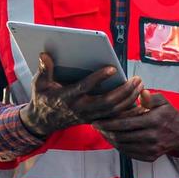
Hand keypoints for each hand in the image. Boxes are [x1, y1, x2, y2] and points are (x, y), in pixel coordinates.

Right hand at [20, 53, 143, 136]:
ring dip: (129, 98)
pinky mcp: (94, 120)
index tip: (112, 68)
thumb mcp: (39, 84)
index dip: (99, 78)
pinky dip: (127, 110)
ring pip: (113, 110)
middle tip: (136, 79)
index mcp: (67, 97)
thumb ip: (44, 70)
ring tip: (139, 84)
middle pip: (107, 102)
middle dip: (124, 91)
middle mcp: (80, 108)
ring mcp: (89, 116)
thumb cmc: (42, 98)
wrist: (42, 122)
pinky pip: (114, 117)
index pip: (85, 87)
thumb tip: (44, 55)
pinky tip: (138, 100)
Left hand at [92, 91, 178, 161]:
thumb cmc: (169, 114)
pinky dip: (119, 147)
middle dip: (106, 132)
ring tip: (102, 133)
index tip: (98, 120)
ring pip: (124, 146)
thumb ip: (151, 97)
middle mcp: (152, 137)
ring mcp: (151, 149)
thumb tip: (141, 92)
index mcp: (153, 120)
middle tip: (96, 126)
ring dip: (110, 140)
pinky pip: (130, 154)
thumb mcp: (163, 101)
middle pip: (122, 136)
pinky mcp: (150, 157)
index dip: (109, 122)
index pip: (126, 123)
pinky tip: (113, 140)